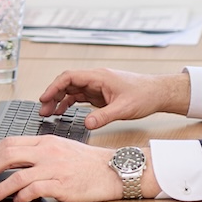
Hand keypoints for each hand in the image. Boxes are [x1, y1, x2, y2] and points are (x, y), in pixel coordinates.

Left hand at [0, 136, 153, 201]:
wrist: (114, 170)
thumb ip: (41, 152)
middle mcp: (48, 152)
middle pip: (8, 156)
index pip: (10, 142)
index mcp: (47, 141)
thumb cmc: (90, 163)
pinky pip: (34, 191)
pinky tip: (17, 201)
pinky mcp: (62, 186)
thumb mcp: (63, 148)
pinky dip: (21, 197)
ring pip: (16, 177)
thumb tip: (16, 164)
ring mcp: (55, 169)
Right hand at [36, 67, 189, 128]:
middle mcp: (96, 79)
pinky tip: (63, 112)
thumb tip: (87, 124)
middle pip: (68, 83)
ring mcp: (98, 86)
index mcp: (99, 77)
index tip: (44, 98)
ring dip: (60, 100)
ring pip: (72, 90)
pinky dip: (70, 104)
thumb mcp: (123, 108)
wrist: (158, 93)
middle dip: (53, 95)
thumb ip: (104, 117)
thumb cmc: (144, 95)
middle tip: (43, 110)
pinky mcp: (101, 94)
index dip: (54, 87)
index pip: (70, 77)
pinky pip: (80, 97)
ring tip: (48, 113)